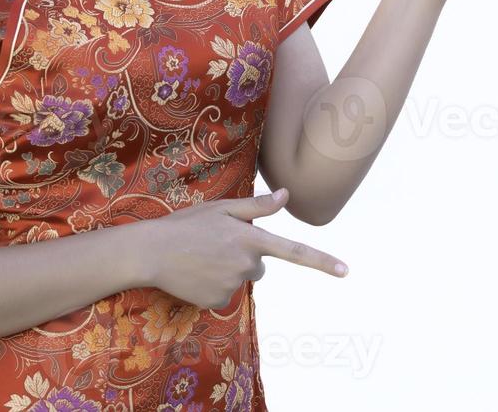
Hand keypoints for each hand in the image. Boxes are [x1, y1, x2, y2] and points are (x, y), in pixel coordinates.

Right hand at [135, 188, 347, 309]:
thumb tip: (286, 195)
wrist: (151, 252)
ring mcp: (232, 286)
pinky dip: (213, 285)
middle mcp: (246, 265)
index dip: (322, 261)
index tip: (345, 271)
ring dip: (228, 269)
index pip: (295, 251)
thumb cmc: (187, 224)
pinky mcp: (217, 302)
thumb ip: (256, 206)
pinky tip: (195, 273)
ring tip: (202, 257)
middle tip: (216, 245)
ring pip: (241, 279)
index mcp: (251, 239)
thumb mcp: (222, 208)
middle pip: (260, 266)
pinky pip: (224, 294)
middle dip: (246, 256)